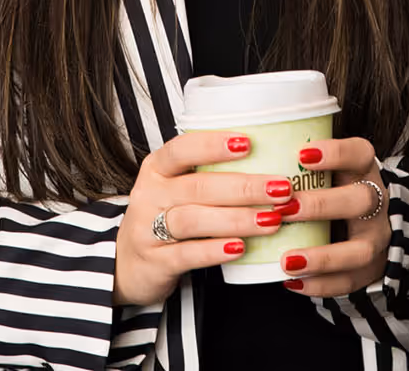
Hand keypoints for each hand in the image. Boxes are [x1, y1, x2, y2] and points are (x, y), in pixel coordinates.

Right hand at [112, 132, 296, 306]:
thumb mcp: (174, 190)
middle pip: (197, 186)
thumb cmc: (162, 218)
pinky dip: (215, 250)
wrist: (126, 265)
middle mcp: (150, 195)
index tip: (248, 142)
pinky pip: (187, 254)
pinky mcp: (156, 261)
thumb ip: (208, 175)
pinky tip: (240, 248)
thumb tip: (269, 161)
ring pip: (193, 219)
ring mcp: (149, 229)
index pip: (181, 149)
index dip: (213, 145)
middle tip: (282, 188)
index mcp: (157, 169)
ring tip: (271, 220)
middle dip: (244, 187)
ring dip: (236, 219)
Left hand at [279, 137, 389, 297]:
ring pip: (358, 250)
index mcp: (363, 169)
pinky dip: (320, 284)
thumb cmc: (334, 185)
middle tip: (284, 209)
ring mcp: (376, 238)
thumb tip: (241, 142)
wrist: (370, 220)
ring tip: (287, 260)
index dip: (335, 153)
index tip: (301, 155)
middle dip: (321, 205)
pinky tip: (292, 282)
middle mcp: (377, 202)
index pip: (359, 154)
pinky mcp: (371, 269)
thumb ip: (296, 160)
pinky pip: (350, 282)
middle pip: (360, 201)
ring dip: (322, 257)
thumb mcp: (326, 165)